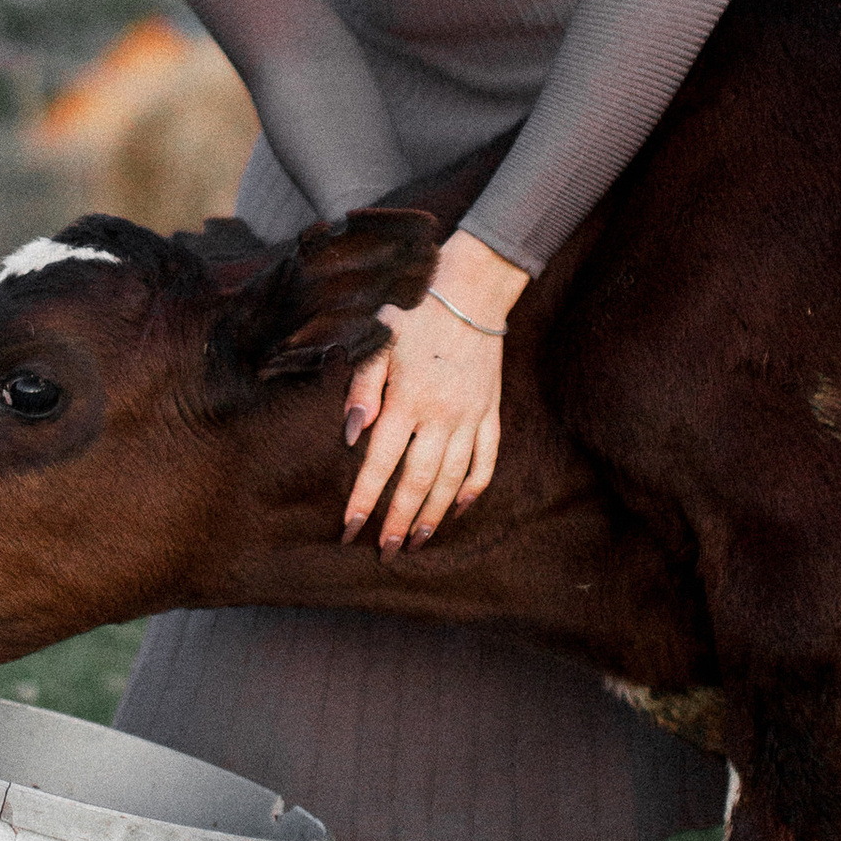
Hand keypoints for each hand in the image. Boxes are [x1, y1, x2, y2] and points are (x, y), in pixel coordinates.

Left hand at [341, 236, 525, 552]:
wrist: (472, 289)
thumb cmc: (415, 312)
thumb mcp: (377, 340)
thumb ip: (362, 386)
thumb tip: (352, 433)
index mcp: (407, 400)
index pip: (380, 463)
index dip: (364, 500)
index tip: (349, 529)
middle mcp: (441, 415)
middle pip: (418, 482)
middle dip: (399, 521)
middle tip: (386, 551)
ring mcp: (471, 416)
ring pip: (452, 479)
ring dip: (433, 514)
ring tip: (418, 541)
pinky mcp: (492, 411)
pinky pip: (486, 460)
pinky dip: (473, 488)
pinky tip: (458, 509)